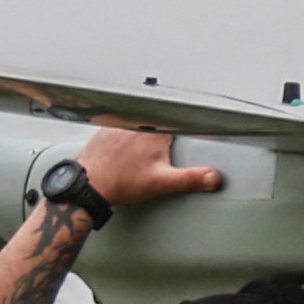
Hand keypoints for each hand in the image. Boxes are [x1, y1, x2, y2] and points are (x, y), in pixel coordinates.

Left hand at [71, 119, 226, 207]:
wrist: (90, 184)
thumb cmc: (121, 182)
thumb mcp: (162, 182)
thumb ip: (191, 178)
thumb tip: (213, 177)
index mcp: (156, 129)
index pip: (182, 120)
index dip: (192, 127)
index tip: (198, 133)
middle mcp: (139, 120)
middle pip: (163, 119)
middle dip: (170, 130)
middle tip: (162, 152)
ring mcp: (122, 122)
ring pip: (145, 120)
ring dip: (151, 129)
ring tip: (146, 152)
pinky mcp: (108, 127)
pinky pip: (127, 123)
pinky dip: (132, 132)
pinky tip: (130, 150)